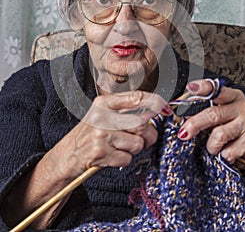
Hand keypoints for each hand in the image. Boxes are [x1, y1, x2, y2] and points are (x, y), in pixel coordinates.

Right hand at [50, 90, 170, 178]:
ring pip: (137, 144)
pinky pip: (127, 159)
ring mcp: (101, 135)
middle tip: (147, 139)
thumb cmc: (90, 134)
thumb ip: (125, 110)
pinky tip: (112, 156)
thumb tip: (155, 111)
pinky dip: (124, 160)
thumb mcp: (103, 115)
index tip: (164, 107)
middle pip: (142, 124)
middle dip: (150, 135)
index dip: (155, 102)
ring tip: (122, 147)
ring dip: (135, 149)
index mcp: (104, 103)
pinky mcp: (100, 153)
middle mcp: (102, 116)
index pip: (136, 97)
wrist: (67, 155)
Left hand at [177, 79, 244, 164]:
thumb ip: (209, 115)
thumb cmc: (240, 128)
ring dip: (211, 145)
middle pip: (213, 114)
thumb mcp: (227, 116)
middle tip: (183, 133)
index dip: (204, 88)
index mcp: (234, 97)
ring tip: (215, 147)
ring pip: (218, 135)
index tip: (191, 87)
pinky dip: (222, 156)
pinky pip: (226, 152)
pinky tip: (228, 153)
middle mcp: (243, 108)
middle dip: (194, 124)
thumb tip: (185, 121)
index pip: (218, 90)